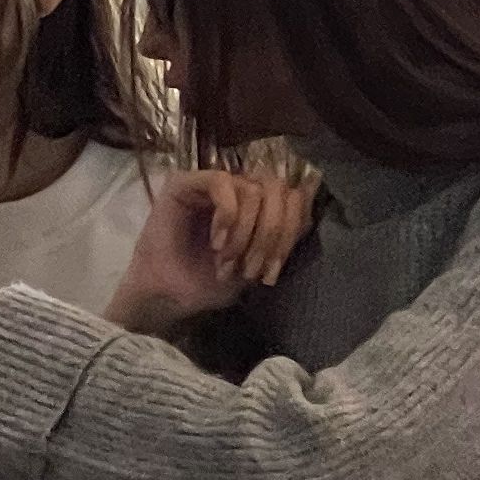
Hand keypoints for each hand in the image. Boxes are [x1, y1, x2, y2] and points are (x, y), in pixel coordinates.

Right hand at [109, 166, 320, 336]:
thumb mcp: (259, 260)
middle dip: (270, 236)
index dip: (289, 235)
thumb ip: (283, 234)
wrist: (167, 297)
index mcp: (259, 206)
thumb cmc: (207, 282)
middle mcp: (238, 189)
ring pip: (254, 190)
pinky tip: (217, 241)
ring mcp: (211, 184)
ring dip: (245, 233)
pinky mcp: (185, 182)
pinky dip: (226, 215)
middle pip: (279, 192)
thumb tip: (312, 203)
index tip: (270, 273)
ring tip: (227, 260)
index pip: (295, 198)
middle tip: (250, 270)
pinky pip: (222, 182)